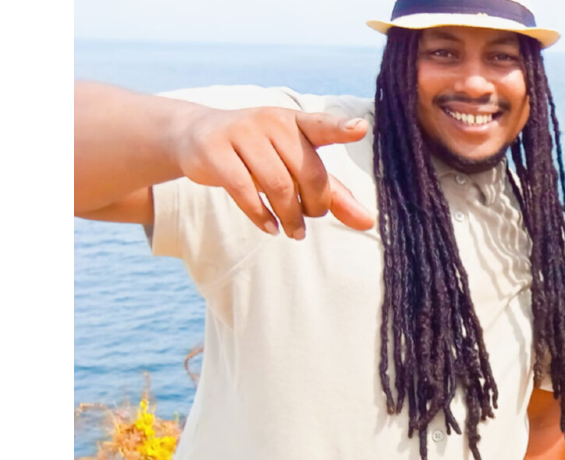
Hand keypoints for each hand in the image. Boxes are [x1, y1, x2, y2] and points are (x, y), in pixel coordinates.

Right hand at [166, 104, 376, 238]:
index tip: (360, 129)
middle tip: (311, 218)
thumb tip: (368, 221)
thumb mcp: (294, 165)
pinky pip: (243, 189)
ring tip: (295, 232)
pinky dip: (260, 214)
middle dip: (314, 203)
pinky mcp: (215, 151)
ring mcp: (241, 133)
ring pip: (276, 184)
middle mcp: (270, 122)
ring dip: (290, 215)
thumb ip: (332, 192)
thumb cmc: (258, 153)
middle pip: (306, 171)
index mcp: (294, 122)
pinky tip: (271, 227)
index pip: (321, 125)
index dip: (341, 128)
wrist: (196, 136)